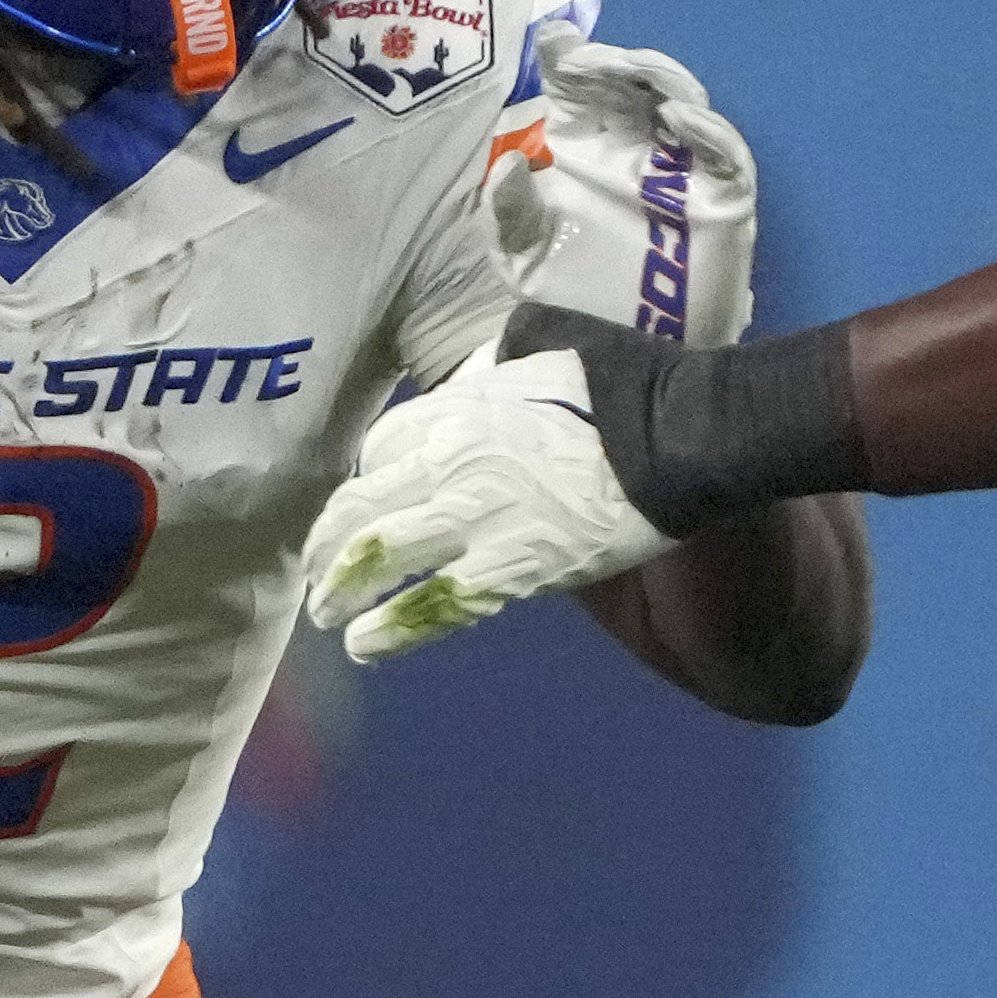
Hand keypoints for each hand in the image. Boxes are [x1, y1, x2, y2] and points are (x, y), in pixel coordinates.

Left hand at [294, 348, 673, 663]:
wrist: (681, 437)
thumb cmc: (626, 388)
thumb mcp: (547, 350)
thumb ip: (501, 363)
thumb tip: (484, 370)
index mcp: (458, 409)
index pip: (380, 448)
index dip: (369, 479)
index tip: (371, 500)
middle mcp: (451, 462)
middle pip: (361, 508)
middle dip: (327, 545)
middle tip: (315, 571)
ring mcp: (478, 518)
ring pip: (384, 558)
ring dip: (344, 592)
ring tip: (328, 616)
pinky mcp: (512, 567)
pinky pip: (436, 604)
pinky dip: (394, 629)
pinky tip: (365, 647)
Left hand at [487, 27, 757, 350]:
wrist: (616, 359)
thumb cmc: (570, 302)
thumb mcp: (523, 258)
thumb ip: (510, 211)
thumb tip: (512, 163)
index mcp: (583, 151)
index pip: (578, 91)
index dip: (569, 58)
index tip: (554, 40)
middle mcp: (632, 150)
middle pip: (629, 86)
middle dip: (610, 63)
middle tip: (584, 58)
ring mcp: (680, 170)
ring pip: (681, 102)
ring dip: (658, 78)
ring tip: (627, 70)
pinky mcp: (722, 199)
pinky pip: (725, 152)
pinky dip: (707, 128)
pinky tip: (677, 116)